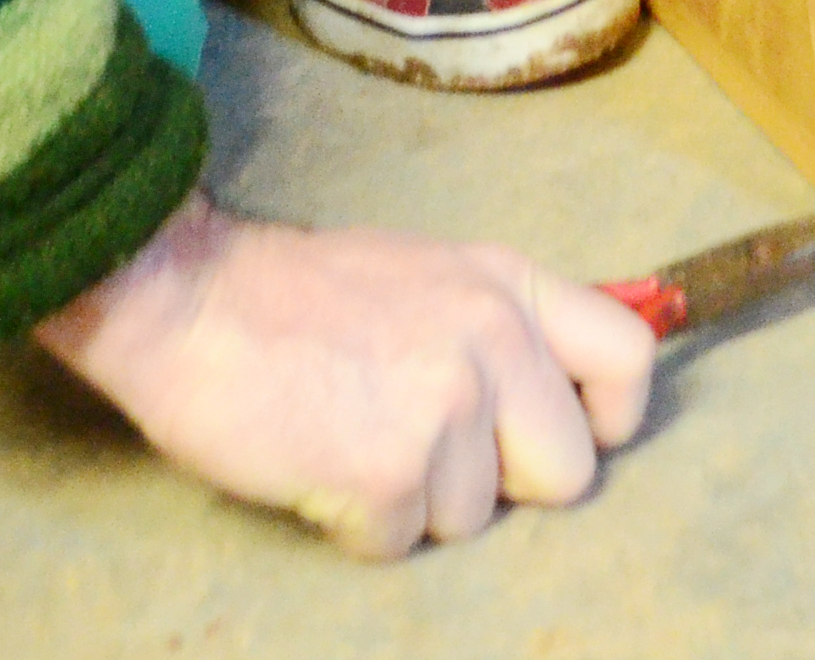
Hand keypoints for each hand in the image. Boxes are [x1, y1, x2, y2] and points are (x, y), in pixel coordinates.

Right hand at [40, 195, 655, 559]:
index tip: (561, 437)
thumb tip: (547, 398)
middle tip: (426, 448)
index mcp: (508, 286)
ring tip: (352, 436)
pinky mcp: (386, 471)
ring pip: (473, 518)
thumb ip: (497, 326)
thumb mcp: (428, 273)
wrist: (185, 295)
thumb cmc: (297, 293)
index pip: (629, 360)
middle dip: (502, 482)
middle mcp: (493, 341)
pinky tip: (318, 464)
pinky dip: (356, 524)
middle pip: (566, 472)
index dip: (603, 419)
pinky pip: (398, 541)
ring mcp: (443, 407)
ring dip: (415, 500)